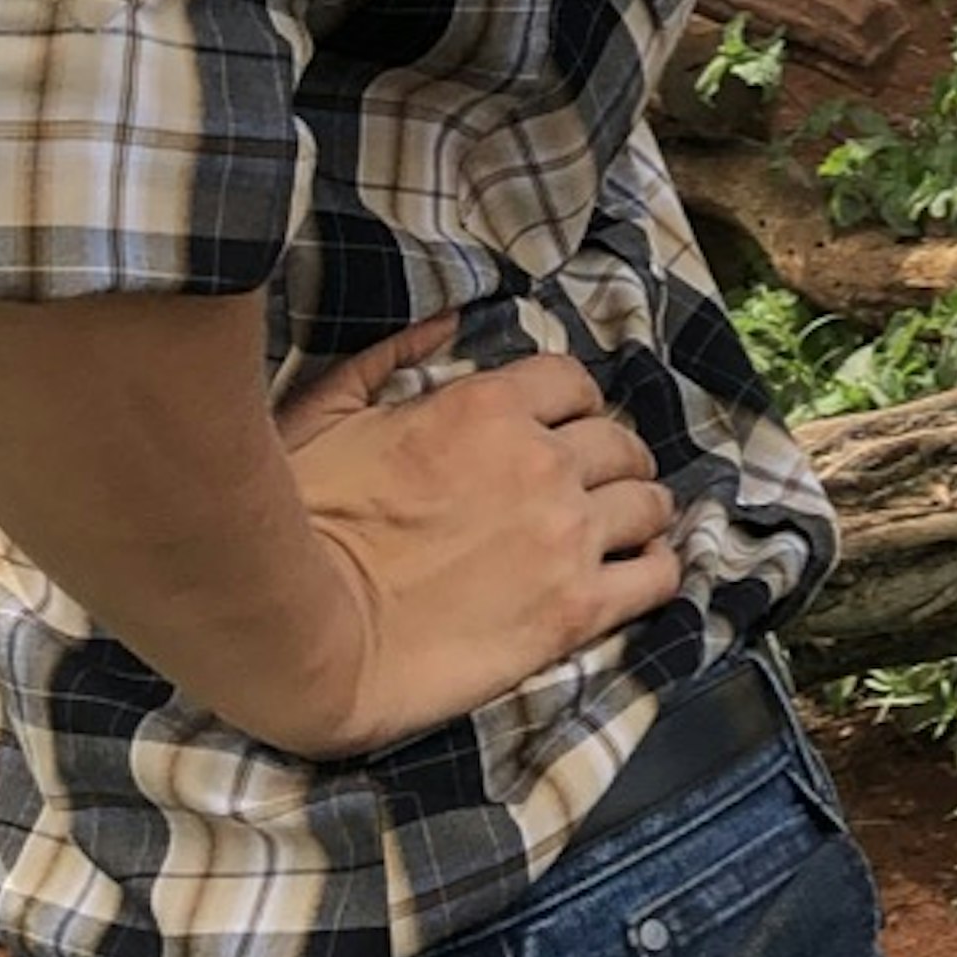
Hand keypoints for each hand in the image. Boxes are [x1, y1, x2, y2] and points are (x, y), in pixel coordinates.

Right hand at [267, 320, 682, 754]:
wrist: (301, 634)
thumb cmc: (299, 521)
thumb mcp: (328, 412)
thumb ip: (390, 359)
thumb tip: (443, 322)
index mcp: (486, 407)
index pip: (573, 382)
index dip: (572, 406)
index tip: (563, 429)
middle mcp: (542, 462)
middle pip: (621, 444)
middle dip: (611, 461)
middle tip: (594, 487)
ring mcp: (566, 536)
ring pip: (651, 504)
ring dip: (640, 512)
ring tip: (626, 531)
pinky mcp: (575, 610)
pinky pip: (656, 579)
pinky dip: (657, 572)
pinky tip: (640, 575)